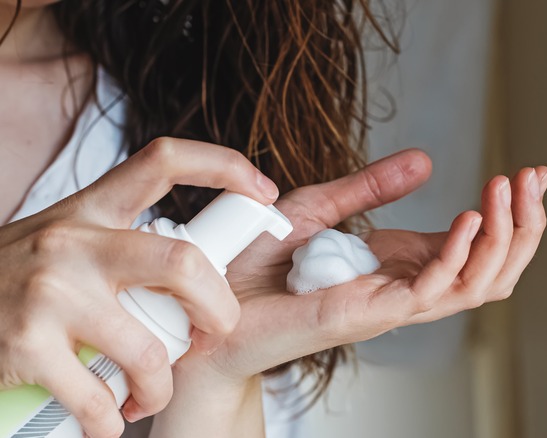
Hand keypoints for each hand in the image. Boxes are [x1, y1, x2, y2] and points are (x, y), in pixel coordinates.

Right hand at [0, 138, 277, 436]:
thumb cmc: (17, 279)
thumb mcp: (68, 242)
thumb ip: (123, 245)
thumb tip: (203, 266)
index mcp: (90, 210)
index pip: (163, 162)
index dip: (223, 165)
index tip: (266, 190)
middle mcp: (73, 242)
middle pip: (182, 264)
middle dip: (219, 308)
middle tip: (215, 332)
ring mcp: (49, 292)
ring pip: (148, 350)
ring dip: (160, 386)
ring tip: (148, 394)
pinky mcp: (25, 345)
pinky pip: (97, 399)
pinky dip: (111, 423)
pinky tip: (107, 422)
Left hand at [181, 149, 546, 383]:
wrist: (209, 308)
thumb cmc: (256, 267)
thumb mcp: (319, 208)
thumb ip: (371, 188)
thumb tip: (425, 161)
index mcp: (400, 264)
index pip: (476, 244)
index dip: (509, 211)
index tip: (530, 171)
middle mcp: (406, 288)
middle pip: (492, 268)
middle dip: (524, 224)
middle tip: (534, 178)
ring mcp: (393, 305)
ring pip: (478, 284)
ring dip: (504, 237)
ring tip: (511, 191)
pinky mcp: (370, 314)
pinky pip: (432, 291)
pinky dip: (458, 256)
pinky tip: (468, 218)